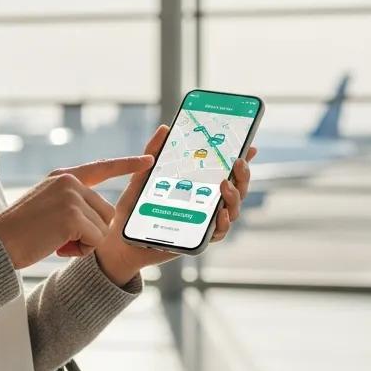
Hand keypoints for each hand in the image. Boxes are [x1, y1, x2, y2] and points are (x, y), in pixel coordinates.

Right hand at [0, 154, 154, 269]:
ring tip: (56, 242)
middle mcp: (70, 182)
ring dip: (85, 243)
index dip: (127, 164)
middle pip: (107, 212)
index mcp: (63, 177)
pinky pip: (95, 240)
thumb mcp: (47, 205)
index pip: (102, 168)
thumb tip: (103, 218)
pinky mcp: (73, 215)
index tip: (149, 160)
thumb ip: (72, 202)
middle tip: (61, 239)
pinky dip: (80, 250)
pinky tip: (57, 247)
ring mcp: (72, 196)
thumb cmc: (20, 233)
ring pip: (103, 228)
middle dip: (91, 233)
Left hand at [69, 126, 257, 286]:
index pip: (226, 172)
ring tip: (225, 185)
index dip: (242, 160)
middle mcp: (206, 204)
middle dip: (243, 175)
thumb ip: (153, 153)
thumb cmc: (134, 211)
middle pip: (237, 189)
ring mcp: (205, 222)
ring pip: (233, 210)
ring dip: (234, 197)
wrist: (121, 242)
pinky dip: (224, 222)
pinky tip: (221, 213)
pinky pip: (219, 232)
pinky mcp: (199, 240)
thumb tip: (165, 128)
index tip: (250, 146)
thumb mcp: (142, 178)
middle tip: (238, 162)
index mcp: (198, 188)